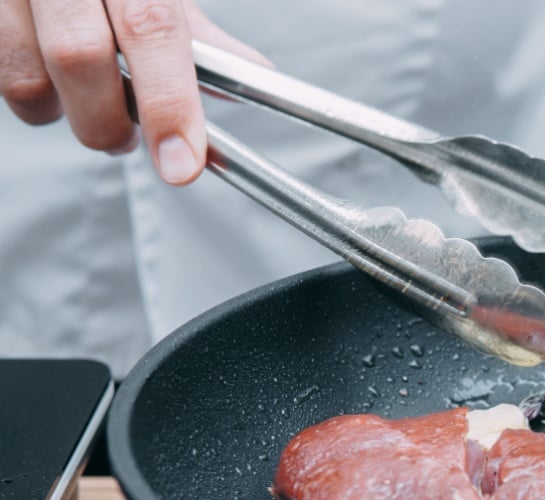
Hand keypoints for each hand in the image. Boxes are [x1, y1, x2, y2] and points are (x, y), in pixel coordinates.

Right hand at [0, 0, 266, 184]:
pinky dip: (33, 94)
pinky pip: (1, 77)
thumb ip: (193, 30)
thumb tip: (252, 73)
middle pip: (79, 57)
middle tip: (128, 138)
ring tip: (85, 99)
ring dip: (64, 111)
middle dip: (109, 122)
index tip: (183, 163)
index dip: (170, 102)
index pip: (152, 26)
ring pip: (27, 78)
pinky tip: (50, 76)